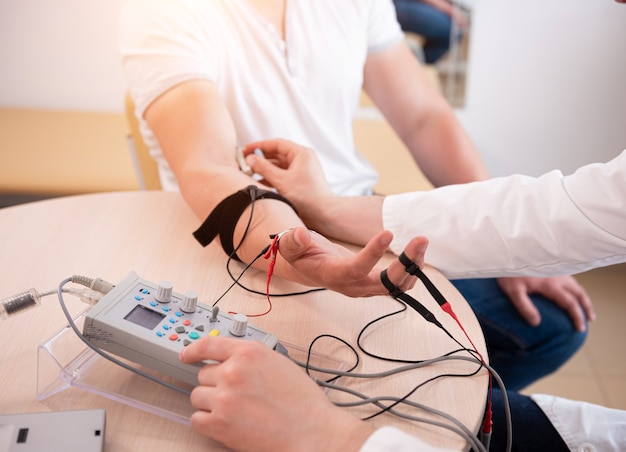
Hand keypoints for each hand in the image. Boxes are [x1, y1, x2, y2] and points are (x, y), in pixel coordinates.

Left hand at [179, 336, 374, 450]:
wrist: (312, 431)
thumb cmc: (302, 401)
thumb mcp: (278, 363)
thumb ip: (251, 358)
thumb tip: (230, 361)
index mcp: (248, 353)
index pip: (209, 344)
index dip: (193, 349)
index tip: (186, 354)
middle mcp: (233, 371)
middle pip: (203, 374)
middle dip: (216, 384)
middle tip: (236, 396)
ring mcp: (224, 397)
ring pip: (197, 396)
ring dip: (211, 403)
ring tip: (235, 411)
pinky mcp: (219, 423)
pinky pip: (196, 419)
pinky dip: (207, 423)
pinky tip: (226, 424)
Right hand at [243, 139, 333, 227]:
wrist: (324, 214)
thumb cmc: (307, 197)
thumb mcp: (281, 180)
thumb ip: (264, 168)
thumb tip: (250, 159)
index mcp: (301, 154)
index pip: (277, 144)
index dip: (259, 146)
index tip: (246, 149)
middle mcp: (302, 159)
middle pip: (277, 154)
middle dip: (260, 158)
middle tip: (245, 162)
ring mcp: (301, 170)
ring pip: (278, 165)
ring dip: (264, 169)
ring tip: (249, 173)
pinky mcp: (299, 181)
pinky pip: (282, 175)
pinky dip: (271, 177)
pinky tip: (259, 182)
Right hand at [277, 227, 428, 297]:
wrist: (309, 266)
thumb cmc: (301, 254)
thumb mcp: (290, 246)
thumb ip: (293, 241)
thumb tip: (301, 234)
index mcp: (333, 275)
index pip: (356, 269)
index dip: (373, 253)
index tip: (388, 233)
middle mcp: (353, 286)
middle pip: (385, 284)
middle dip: (406, 264)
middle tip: (421, 240)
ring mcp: (366, 287)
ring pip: (397, 286)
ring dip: (413, 266)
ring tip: (422, 242)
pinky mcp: (375, 284)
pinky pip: (399, 283)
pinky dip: (412, 268)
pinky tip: (417, 251)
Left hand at [496, 276, 594, 331]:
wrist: (508, 253)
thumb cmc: (509, 272)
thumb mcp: (513, 291)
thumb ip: (525, 307)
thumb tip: (536, 323)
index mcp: (550, 284)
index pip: (570, 303)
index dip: (577, 316)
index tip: (580, 328)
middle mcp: (557, 277)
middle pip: (579, 293)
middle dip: (586, 307)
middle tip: (590, 319)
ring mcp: (556, 271)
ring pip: (576, 284)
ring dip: (582, 297)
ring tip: (584, 307)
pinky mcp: (551, 267)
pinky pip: (569, 278)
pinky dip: (575, 288)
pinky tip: (570, 291)